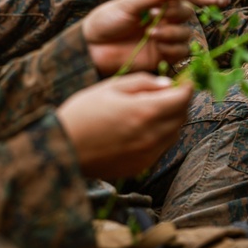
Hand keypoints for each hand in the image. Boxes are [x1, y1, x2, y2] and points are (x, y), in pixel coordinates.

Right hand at [57, 74, 191, 178]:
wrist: (61, 149)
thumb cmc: (83, 113)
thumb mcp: (111, 87)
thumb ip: (143, 83)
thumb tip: (168, 84)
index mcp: (146, 111)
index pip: (183, 98)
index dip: (187, 86)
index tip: (184, 80)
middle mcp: (152, 135)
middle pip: (182, 115)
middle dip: (180, 102)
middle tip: (169, 93)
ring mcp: (148, 154)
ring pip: (174, 133)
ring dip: (171, 119)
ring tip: (153, 110)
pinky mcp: (141, 166)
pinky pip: (161, 148)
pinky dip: (160, 136)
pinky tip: (143, 129)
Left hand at [82, 0, 193, 75]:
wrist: (91, 47)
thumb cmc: (106, 22)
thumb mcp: (127, 5)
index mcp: (155, 5)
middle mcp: (163, 20)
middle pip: (186, 15)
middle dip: (175, 14)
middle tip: (152, 15)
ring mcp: (164, 39)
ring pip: (185, 34)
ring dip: (172, 32)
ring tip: (150, 33)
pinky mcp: (162, 57)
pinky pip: (180, 52)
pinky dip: (173, 48)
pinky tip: (158, 46)